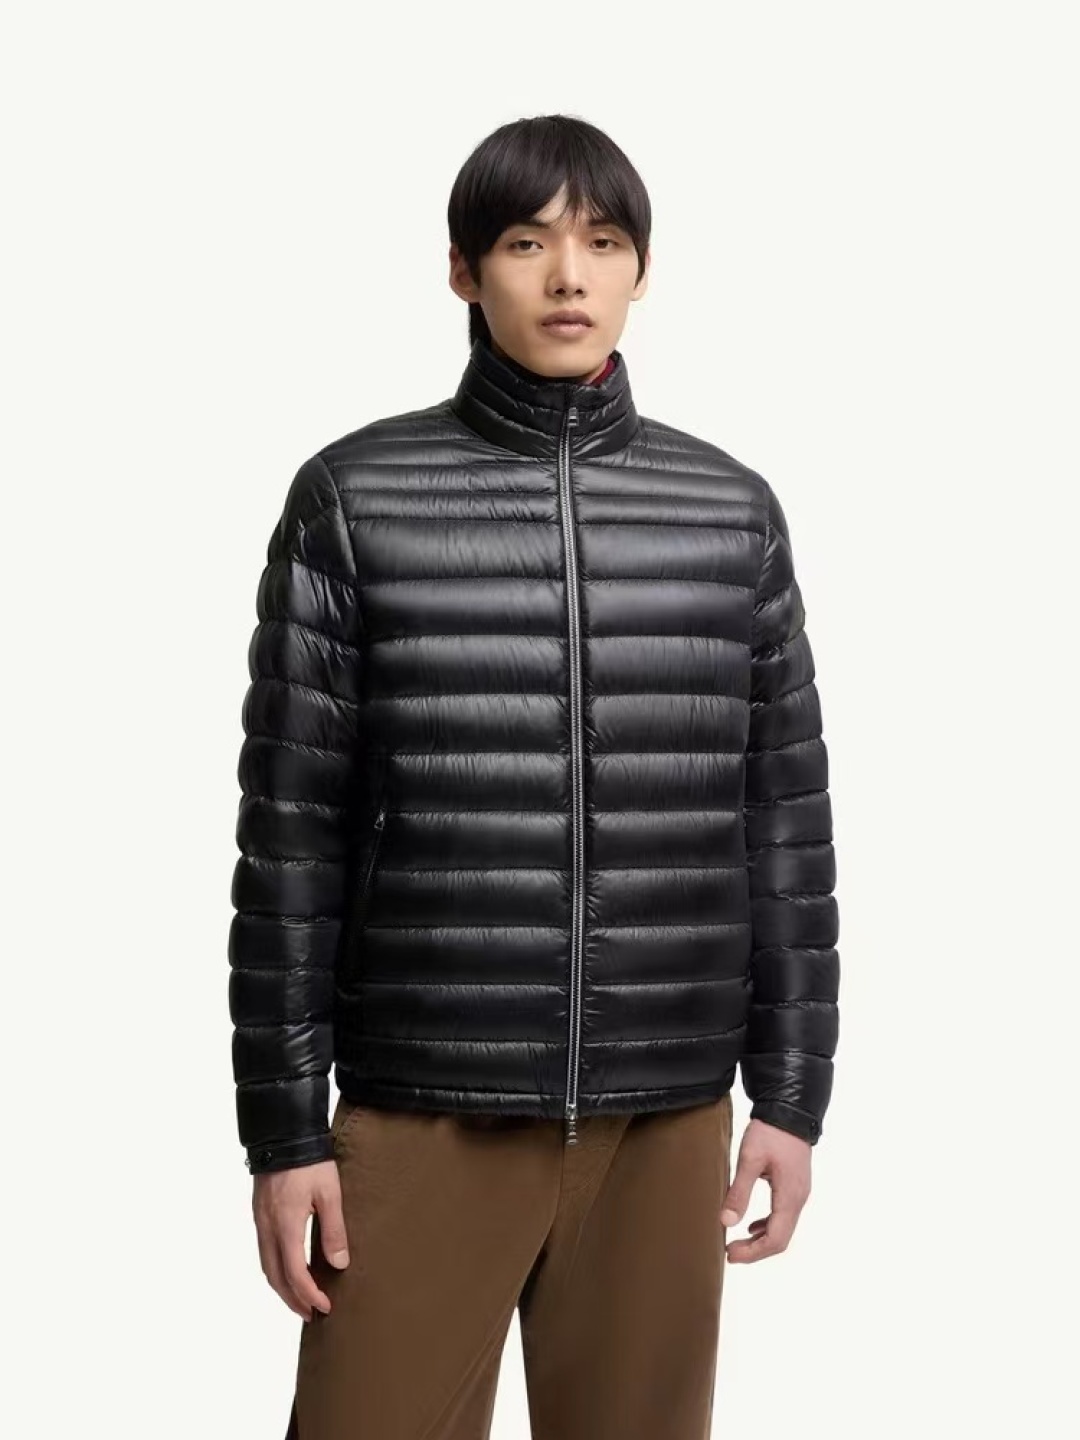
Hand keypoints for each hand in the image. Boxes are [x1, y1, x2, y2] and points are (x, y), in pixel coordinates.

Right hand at [253, 1160, 349, 1318]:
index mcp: (285, 1225)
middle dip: (292, 1299)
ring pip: (266, 1265)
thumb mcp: (330, 1193)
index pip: (295, 1272)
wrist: (284, 1134)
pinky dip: (276, 1268)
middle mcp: (268, 1227)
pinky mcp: (259, 1213)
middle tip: (311, 1312)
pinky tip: (289, 1267)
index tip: (324, 1307)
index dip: (309, 1294)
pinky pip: (264, 1250)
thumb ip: (334, 1229)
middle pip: (275, 1276)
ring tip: (301, 1297)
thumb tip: (338, 1264)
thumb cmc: (310, 1161)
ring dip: (282, 1286)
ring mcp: (260, 1220)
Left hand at [720, 1119, 811, 1262]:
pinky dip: (767, 1226)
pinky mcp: (794, 1186)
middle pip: (781, 1239)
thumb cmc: (770, 1132)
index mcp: (790, 1197)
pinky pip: (783, 1215)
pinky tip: (752, 1226)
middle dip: (756, 1250)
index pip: (776, 1239)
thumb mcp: (750, 1159)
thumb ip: (739, 1191)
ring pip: (783, 1229)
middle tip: (730, 1253)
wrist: (790, 1111)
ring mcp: (798, 1193)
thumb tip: (726, 1221)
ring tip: (737, 1243)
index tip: (731, 1254)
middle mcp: (798, 1199)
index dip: (754, 1252)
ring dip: (761, 1240)